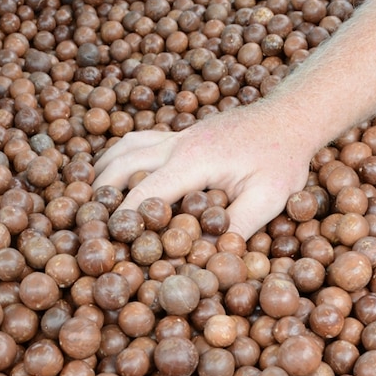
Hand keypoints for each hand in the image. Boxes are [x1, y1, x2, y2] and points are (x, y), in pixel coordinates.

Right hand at [92, 108, 317, 239]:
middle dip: (99, 194)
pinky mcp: (182, 134)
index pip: (144, 192)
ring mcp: (178, 135)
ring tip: (88, 199)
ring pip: (123, 147)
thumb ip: (236, 227)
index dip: (121, 219)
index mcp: (193, 160)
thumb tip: (203, 257)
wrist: (290, 117)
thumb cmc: (282, 159)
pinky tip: (114, 173)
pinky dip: (118, 157)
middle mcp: (177, 143)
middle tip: (85, 223)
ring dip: (102, 172)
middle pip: (120, 165)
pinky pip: (138, 141)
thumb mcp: (269, 198)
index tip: (106, 243)